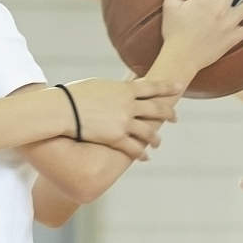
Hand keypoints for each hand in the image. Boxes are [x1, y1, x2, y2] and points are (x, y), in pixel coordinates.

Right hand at [64, 76, 182, 158]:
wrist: (62, 110)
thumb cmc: (74, 94)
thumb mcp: (98, 85)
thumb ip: (114, 88)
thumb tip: (121, 89)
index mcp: (125, 89)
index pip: (152, 87)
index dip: (167, 87)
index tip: (179, 87)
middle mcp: (129, 105)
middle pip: (156, 109)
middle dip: (168, 113)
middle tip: (175, 117)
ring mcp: (124, 122)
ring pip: (149, 131)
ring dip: (155, 138)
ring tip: (158, 142)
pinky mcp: (117, 138)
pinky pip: (135, 148)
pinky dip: (142, 153)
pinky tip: (145, 157)